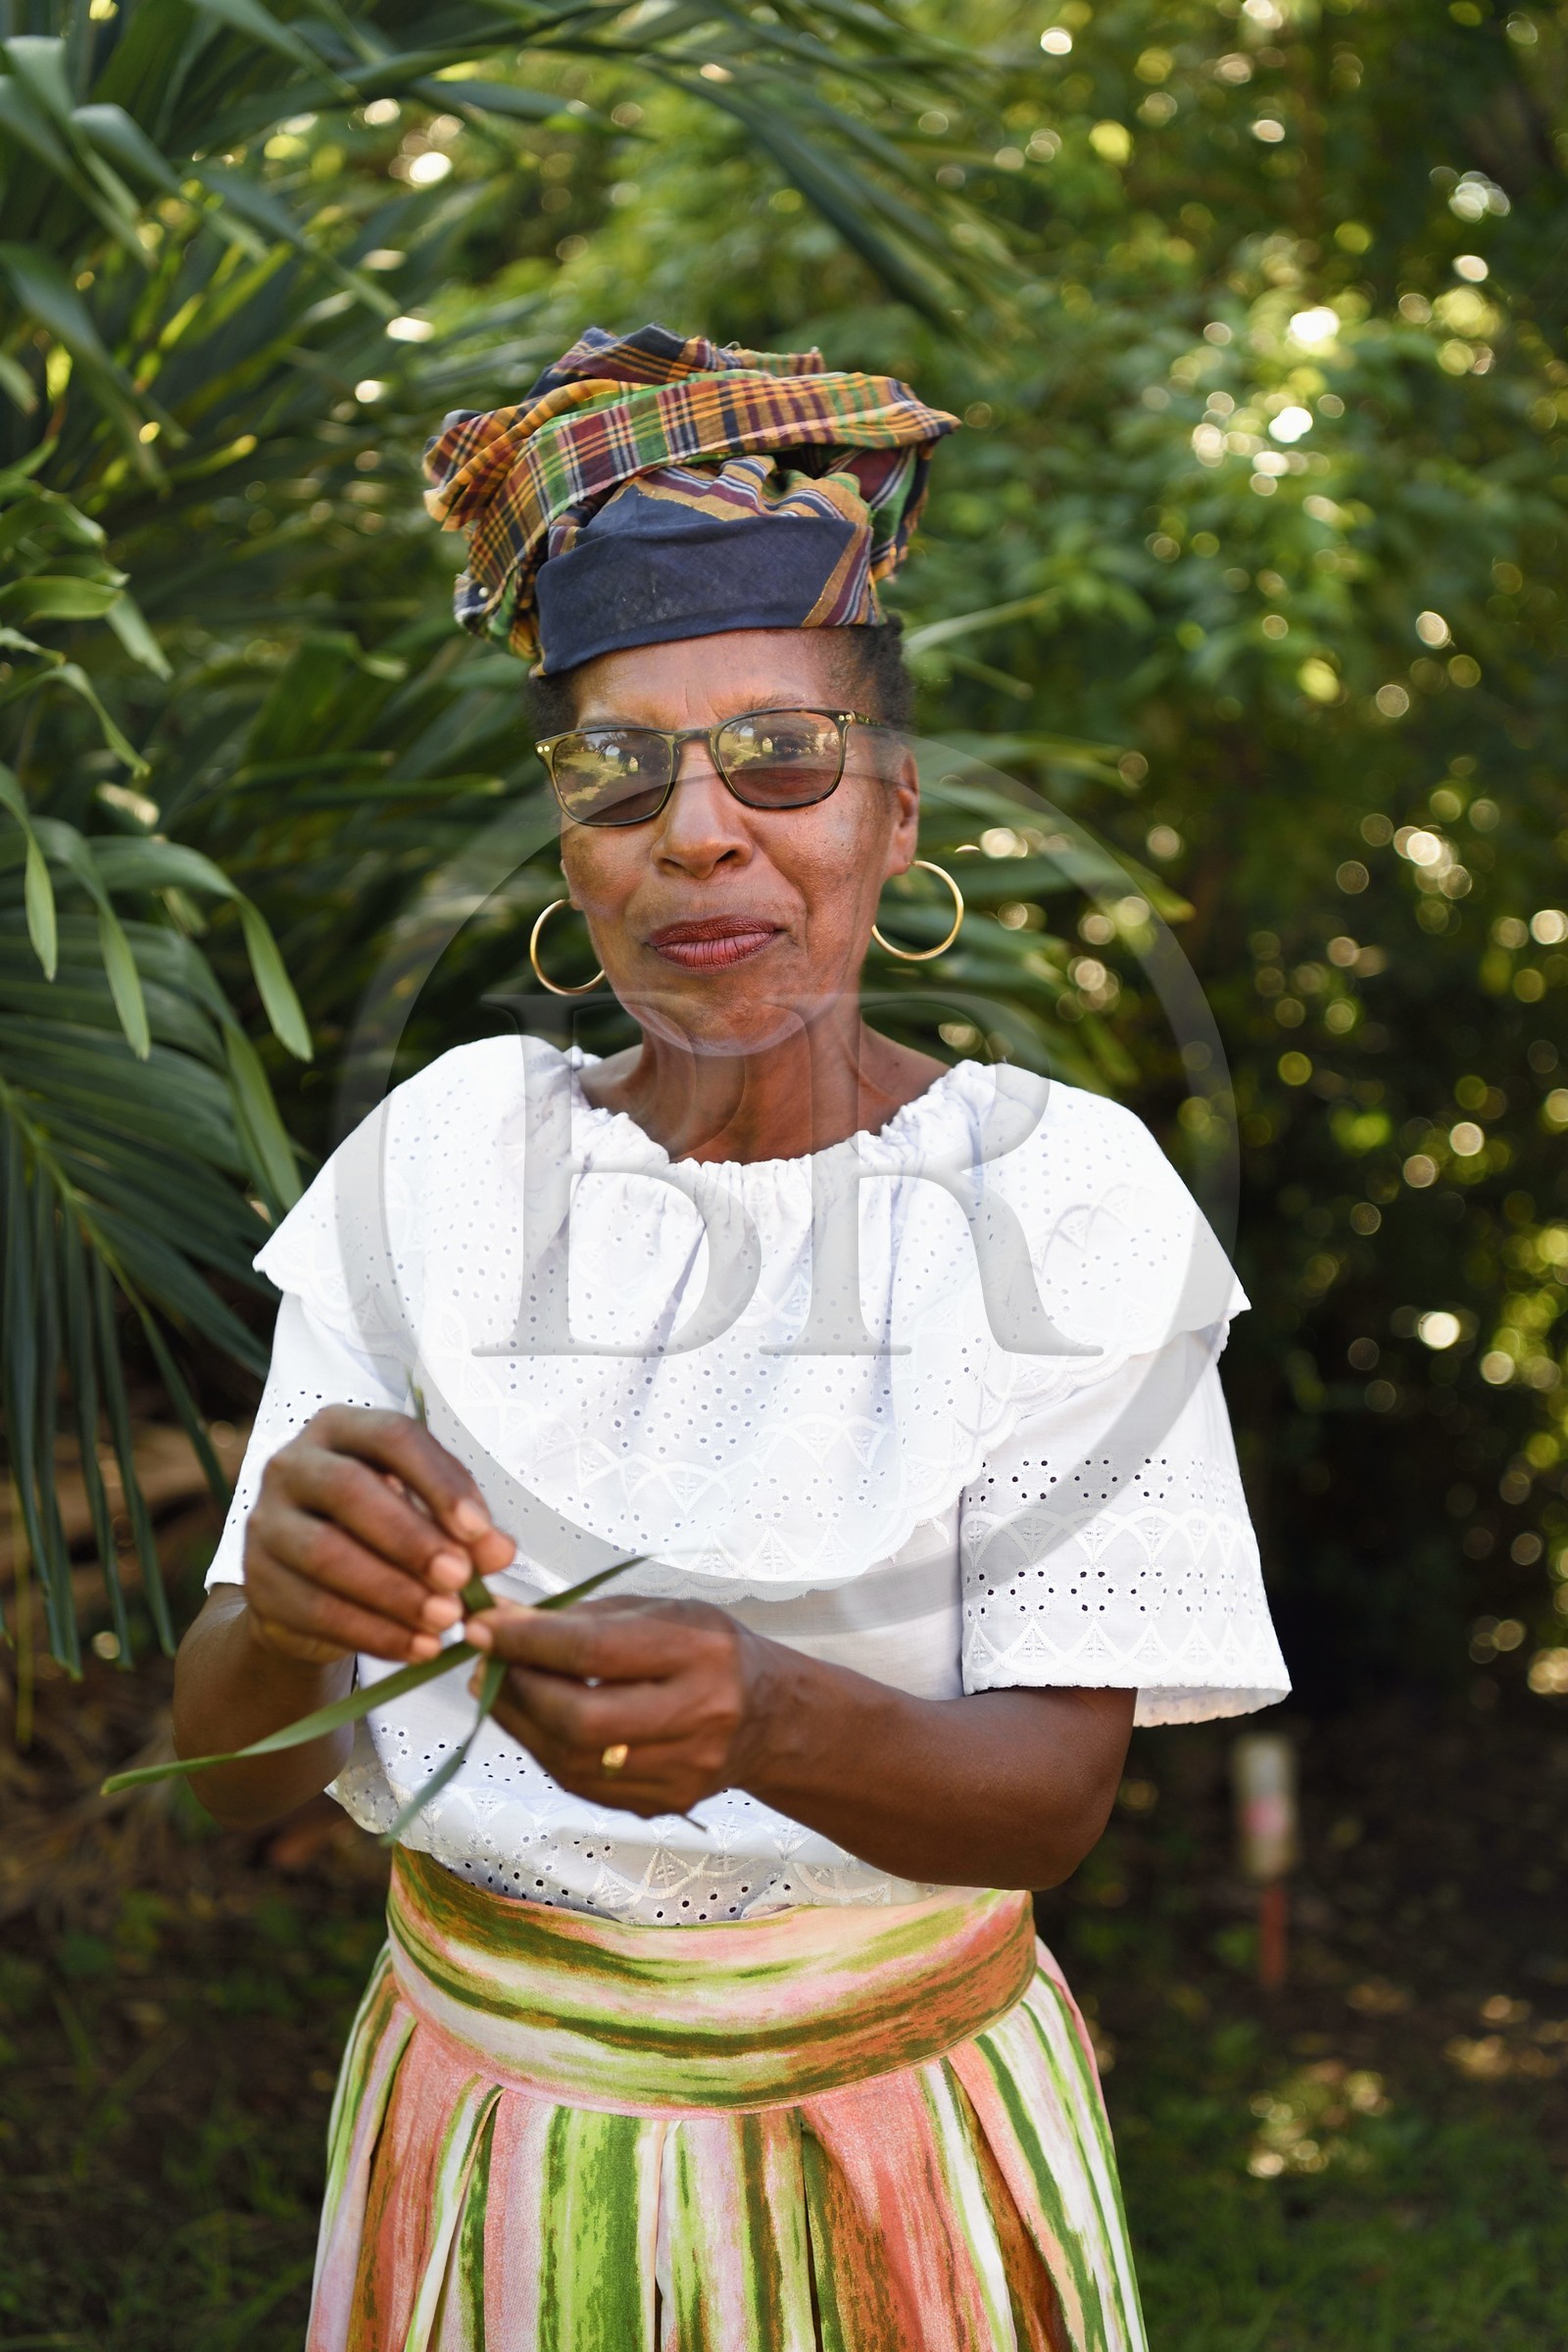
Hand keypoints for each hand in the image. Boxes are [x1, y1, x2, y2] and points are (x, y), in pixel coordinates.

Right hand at [242, 1405, 513, 1666]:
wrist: (310, 1589)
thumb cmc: (378, 1533)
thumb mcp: (425, 1518)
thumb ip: (464, 1530)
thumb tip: (500, 1551)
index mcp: (341, 1429)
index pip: (392, 1436)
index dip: (438, 1481)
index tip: (479, 1529)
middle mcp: (293, 1464)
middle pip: (350, 1491)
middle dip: (412, 1539)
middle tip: (460, 1579)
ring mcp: (265, 1522)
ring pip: (326, 1554)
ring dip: (394, 1592)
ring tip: (445, 1620)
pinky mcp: (257, 1582)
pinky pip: (315, 1609)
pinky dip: (373, 1633)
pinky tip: (417, 1647)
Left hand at [466, 1596, 763, 1818]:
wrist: (769, 1716)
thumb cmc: (705, 1649)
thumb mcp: (658, 1612)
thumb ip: (579, 1618)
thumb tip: (497, 1618)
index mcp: (700, 1652)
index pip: (596, 1651)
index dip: (528, 1641)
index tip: (483, 1627)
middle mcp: (699, 1716)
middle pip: (581, 1719)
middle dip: (518, 1691)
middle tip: (485, 1665)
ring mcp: (683, 1771)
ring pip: (573, 1760)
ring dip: (521, 1723)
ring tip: (499, 1690)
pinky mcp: (665, 1804)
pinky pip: (582, 1783)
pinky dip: (546, 1750)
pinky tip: (534, 1721)